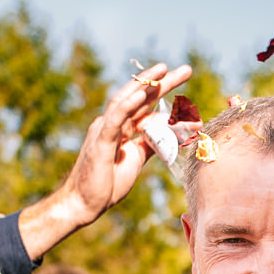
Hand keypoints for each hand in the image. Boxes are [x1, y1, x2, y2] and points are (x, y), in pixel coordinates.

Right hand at [18, 62, 192, 259]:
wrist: (84, 204)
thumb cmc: (107, 184)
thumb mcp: (136, 160)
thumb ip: (149, 145)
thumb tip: (167, 135)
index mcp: (121, 129)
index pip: (147, 108)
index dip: (168, 99)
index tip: (189, 92)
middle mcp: (112, 124)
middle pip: (140, 97)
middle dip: (162, 82)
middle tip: (186, 69)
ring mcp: (105, 130)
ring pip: (126, 100)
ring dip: (146, 84)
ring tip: (164, 69)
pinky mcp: (100, 141)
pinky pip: (115, 119)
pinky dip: (127, 105)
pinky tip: (141, 93)